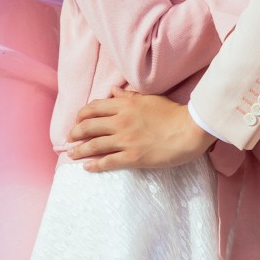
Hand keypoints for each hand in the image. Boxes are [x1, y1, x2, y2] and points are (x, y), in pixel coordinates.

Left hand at [67, 90, 212, 171]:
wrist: (190, 130)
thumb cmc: (172, 113)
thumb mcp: (149, 99)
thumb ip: (129, 96)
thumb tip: (113, 91)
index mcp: (125, 106)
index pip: (94, 108)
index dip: (82, 115)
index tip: (77, 121)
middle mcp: (121, 122)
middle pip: (88, 126)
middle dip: (75, 133)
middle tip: (70, 138)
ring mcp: (125, 140)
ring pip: (94, 145)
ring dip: (79, 150)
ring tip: (71, 154)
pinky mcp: (132, 157)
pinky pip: (107, 162)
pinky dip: (94, 165)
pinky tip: (87, 168)